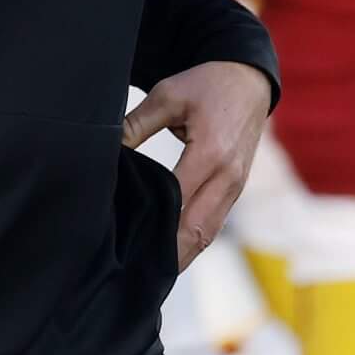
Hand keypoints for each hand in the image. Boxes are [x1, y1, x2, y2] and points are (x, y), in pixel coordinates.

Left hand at [125, 63, 274, 267]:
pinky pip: (214, 225)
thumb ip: (135, 125)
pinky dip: (193, 242)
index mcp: (211, 153)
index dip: (152, 224)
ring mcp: (236, 187)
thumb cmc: (208, 85)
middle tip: (133, 274)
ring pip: (208, 234)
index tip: (125, 241)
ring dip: (181, 255)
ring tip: (149, 274)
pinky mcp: (236, 191)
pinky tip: (171, 255)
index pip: (177, 200)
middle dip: (168, 255)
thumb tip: (105, 150)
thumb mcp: (168, 95)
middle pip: (196, 230)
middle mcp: (228, 177)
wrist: (249, 80)